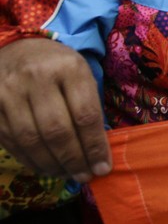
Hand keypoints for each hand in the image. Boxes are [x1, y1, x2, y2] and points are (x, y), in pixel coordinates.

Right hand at [0, 39, 106, 181]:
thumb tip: (97, 154)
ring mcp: (9, 91)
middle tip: (84, 176)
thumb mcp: (81, 76)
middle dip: (73, 160)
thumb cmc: (58, 66)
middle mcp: (36, 78)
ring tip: (66, 174)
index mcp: (68, 68)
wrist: (17, 47)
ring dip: (51, 164)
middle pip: (57, 130)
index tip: (102, 167)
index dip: (94, 147)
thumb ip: (89, 109)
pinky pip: (11, 140)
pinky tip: (44, 166)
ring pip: (31, 140)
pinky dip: (29, 159)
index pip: (85, 115)